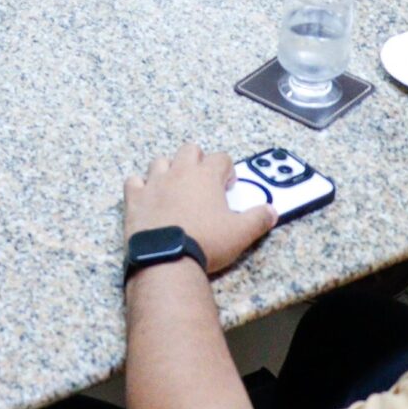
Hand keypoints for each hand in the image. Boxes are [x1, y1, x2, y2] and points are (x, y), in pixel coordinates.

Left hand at [125, 145, 275, 274]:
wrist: (167, 258)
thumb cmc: (206, 242)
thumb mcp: (241, 233)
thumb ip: (259, 219)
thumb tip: (272, 212)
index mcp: (206, 176)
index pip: (221, 158)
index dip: (227, 170)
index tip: (227, 187)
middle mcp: (179, 172)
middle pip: (189, 150)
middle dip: (197, 161)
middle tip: (202, 184)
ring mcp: (154, 183)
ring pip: (160, 161)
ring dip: (168, 170)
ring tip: (174, 189)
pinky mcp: (135, 198)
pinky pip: (134, 181)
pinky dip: (140, 187)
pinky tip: (147, 198)